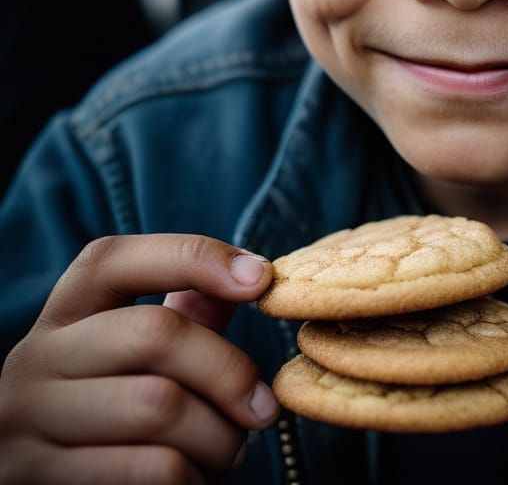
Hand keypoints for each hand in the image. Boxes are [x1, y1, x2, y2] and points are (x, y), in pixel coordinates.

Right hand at [0, 234, 278, 483]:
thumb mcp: (141, 350)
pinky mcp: (39, 479)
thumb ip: (188, 312)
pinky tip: (192, 478)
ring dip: (218, 435)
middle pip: (155, 333)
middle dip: (229, 372)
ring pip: (159, 406)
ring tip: (229, 449)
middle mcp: (35, 357)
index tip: (262, 280)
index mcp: (66, 310)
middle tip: (263, 408)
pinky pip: (150, 470)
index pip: (117, 259)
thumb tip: (253, 272)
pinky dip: (191, 475)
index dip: (197, 258)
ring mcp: (29, 420)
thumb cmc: (117, 405)